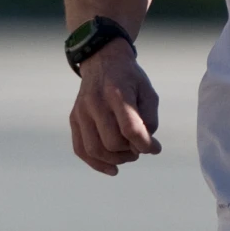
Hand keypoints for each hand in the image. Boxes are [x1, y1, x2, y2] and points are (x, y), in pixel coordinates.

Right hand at [69, 40, 161, 174]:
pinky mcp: (74, 119)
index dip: (145, 144)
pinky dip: (96, 164)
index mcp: (117, 93)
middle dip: (130, 152)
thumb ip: (150, 118)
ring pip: (94, 150)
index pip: (130, 129)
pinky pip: (80, 149)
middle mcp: (95, 102)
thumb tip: (146, 146)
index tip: (155, 148)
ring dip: (115, 160)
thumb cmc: (129, 79)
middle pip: (112, 142)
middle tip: (140, 149)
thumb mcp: (148, 92)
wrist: (102, 60)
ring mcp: (81, 112)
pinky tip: (112, 169)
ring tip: (128, 156)